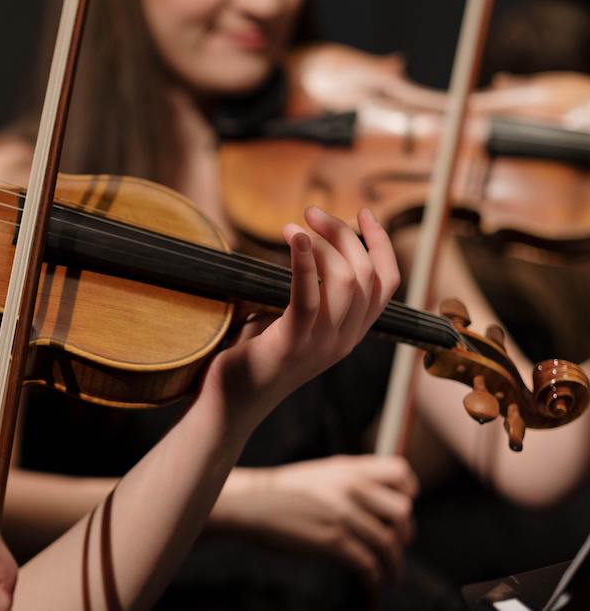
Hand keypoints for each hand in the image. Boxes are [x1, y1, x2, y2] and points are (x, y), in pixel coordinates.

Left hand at [211, 207, 399, 421]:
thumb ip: (306, 289)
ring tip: (293, 226)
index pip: (386, 284)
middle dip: (342, 234)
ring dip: (322, 243)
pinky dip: (304, 262)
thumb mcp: (290, 318)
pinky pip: (309, 298)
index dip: (380, 244)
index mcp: (349, 332)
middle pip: (365, 275)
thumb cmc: (253, 355)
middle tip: (311, 211)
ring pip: (344, 282)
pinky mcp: (292, 345)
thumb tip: (299, 241)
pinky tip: (294, 238)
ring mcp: (321, 345)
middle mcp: (344, 339)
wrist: (229, 403)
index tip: (363, 212)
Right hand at [219, 456, 417, 589]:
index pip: (400, 475)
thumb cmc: (282, 494)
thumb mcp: (320, 476)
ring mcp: (344, 516)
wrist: (252, 504)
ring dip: (393, 568)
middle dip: (403, 538)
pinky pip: (368, 566)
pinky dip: (375, 581)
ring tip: (389, 579)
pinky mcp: (333, 542)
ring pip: (388, 546)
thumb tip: (374, 507)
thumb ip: (349, 485)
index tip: (402, 517)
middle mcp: (352, 490)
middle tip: (395, 552)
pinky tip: (371, 588)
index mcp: (350, 470)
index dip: (408, 497)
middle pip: (401, 516)